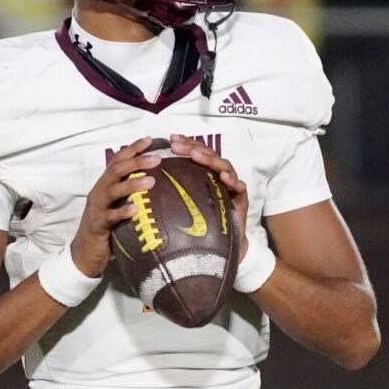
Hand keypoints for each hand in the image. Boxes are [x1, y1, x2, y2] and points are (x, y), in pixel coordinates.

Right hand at [71, 137, 159, 276]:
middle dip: (137, 161)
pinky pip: (110, 216)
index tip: (151, 139)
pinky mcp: (98, 225)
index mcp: (105, 184)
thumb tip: (156, 181)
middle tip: (157, 159)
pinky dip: (122, 211)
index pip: (118, 159)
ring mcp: (97, 207)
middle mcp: (100, 191)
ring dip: (133, 184)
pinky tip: (135, 210)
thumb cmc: (107, 228)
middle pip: (117, 169)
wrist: (85, 253)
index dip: (133, 148)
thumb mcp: (117, 205)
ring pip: (113, 189)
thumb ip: (130, 193)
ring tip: (151, 181)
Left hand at [168, 134, 251, 261]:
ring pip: (224, 166)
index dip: (186, 144)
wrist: (221, 249)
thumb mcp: (183, 206)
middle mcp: (219, 177)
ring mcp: (232, 187)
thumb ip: (173, 192)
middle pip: (209, 156)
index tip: (171, 139)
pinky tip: (224, 177)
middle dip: (193, 148)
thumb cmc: (200, 227)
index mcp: (206, 176)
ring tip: (196, 156)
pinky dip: (232, 180)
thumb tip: (147, 182)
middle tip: (177, 145)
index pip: (197, 153)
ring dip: (210, 160)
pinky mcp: (242, 200)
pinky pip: (239, 186)